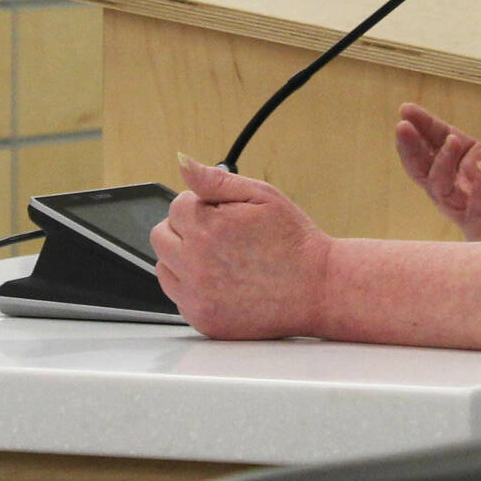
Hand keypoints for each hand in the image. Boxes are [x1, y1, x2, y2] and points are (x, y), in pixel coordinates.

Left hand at [150, 157, 331, 339]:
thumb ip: (216, 180)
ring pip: (164, 266)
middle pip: (161, 235)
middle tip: (221, 236)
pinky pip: (177, 295)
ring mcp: (197, 295)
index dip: (203, 206)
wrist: (319, 289)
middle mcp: (196, 263)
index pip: (177, 206)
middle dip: (186, 230)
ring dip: (183, 258)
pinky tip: (223, 281)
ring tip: (222, 259)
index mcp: (209, 228)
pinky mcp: (202, 318)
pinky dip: (192, 286)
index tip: (227, 216)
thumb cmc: (294, 241)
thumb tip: (182, 163)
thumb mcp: (262, 196)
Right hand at [393, 80, 480, 240]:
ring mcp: (477, 212)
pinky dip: (478, 192)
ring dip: (440, 166)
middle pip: (427, 170)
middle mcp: (470, 188)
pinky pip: (473, 216)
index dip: (423, 127)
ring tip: (453, 141)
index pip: (440, 143)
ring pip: (440, 193)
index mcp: (477, 164)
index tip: (407, 108)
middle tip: (403, 127)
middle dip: (412, 149)